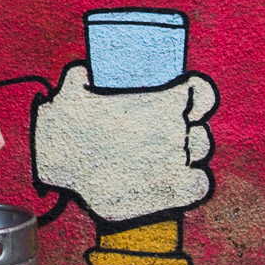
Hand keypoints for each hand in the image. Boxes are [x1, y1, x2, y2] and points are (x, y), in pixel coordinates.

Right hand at [32, 67, 218, 222]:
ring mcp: (177, 160)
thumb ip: (81, 79)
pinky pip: (200, 183)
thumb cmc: (67, 127)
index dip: (197, 98)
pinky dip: (192, 183)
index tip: (185, 105)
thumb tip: (84, 74)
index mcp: (162, 103)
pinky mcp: (174, 190)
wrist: (63, 165)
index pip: (200, 94)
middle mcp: (175, 130)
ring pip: (200, 153)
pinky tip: (175, 181)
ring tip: (162, 159)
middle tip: (159, 139)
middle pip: (198, 128)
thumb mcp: (70, 93)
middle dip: (185, 132)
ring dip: (188, 154)